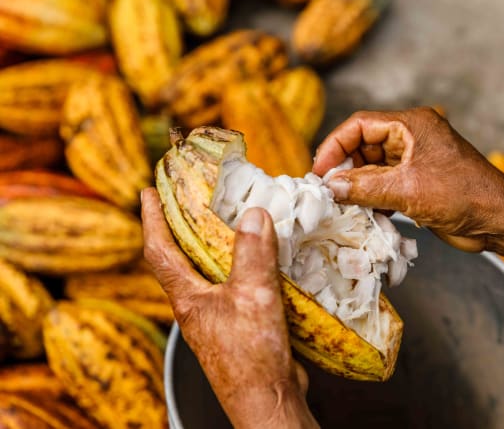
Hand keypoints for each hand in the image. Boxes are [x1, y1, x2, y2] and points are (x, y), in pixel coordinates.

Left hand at [141, 188, 317, 428]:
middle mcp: (197, 305)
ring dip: (214, 244)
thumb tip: (252, 214)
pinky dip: (243, 264)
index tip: (148, 192)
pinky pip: (236, 284)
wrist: (267, 400)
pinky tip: (263, 258)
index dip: (151, 218)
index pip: (159, 250)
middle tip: (190, 197)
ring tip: (228, 219)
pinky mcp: (240, 324)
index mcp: (188, 298)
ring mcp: (217, 316)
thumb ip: (252, 255)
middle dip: (182, 225)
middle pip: (181, 258)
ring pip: (210, 271)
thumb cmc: (251, 358)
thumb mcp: (253, 297)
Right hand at [313, 107, 503, 251]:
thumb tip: (329, 187)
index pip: (359, 125)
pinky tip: (363, 214)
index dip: (335, 146)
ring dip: (356, 187)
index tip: (319, 172)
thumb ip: (364, 187)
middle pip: (362, 146)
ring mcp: (414, 162)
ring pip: (371, 169)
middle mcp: (411, 138)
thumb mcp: (408, 190)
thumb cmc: (463, 196)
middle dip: (344, 169)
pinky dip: (371, 198)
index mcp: (411, 125)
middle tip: (328, 193)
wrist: (499, 221)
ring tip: (342, 206)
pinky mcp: (416, 184)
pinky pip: (383, 186)